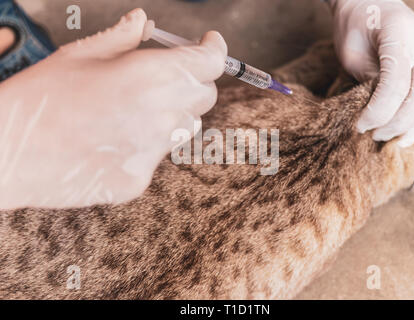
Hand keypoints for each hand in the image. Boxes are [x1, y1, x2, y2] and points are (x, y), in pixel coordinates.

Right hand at [0, 8, 226, 208]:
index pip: (211, 62)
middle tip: (166, 75)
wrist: (8, 154)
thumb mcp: (79, 55)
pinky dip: (147, 143)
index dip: (214, 49)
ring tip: (133, 110)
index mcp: (150, 77)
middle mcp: (161, 116)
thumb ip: (122, 39)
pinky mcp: (139, 179)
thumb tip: (143, 21)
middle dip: (194, 81)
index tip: (208, 44)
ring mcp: (152, 153)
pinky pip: (158, 156)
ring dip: (172, 113)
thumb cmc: (39, 97)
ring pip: (185, 127)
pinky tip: (114, 139)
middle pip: (204, 96)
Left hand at [331, 0, 413, 147]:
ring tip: (396, 141)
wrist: (371, 4)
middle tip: (375, 135)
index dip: (378, 111)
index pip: (395, 85)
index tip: (361, 125)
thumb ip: (370, 80)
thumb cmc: (355, 28)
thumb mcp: (352, 54)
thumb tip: (381, 115)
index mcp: (400, 38)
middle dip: (397, 124)